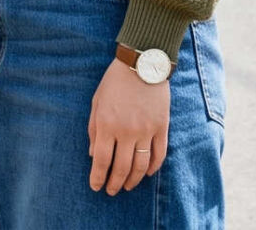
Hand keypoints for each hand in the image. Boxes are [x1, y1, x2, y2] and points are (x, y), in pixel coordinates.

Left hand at [86, 56, 170, 195]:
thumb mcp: (97, 103)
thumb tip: (94, 155)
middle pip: (121, 167)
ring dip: (133, 180)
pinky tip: (146, 173)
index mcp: (107, 124)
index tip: (96, 187)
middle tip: (112, 191)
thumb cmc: (114, 82)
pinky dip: (153, 167)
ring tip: (127, 186)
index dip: (98, 177)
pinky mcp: (162, 127)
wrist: (142, 63)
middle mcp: (127, 131)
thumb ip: (94, 130)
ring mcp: (146, 130)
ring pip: (141, 165)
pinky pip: (159, 154)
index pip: (102, 161)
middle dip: (115, 183)